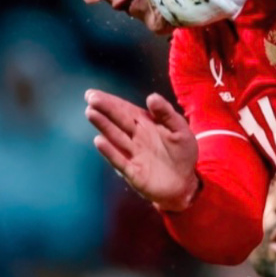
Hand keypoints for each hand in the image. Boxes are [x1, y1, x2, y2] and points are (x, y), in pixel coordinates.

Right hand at [85, 89, 199, 210]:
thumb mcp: (180, 129)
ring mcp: (133, 154)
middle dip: (104, 109)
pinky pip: (119, 160)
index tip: (93, 93)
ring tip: (91, 112)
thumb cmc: (182, 153)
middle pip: (118, 121)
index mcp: (146, 125)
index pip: (126, 110)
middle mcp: (136, 137)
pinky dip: (110, 151)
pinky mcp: (133, 172)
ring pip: (115, 137)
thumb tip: (151, 96)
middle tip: (90, 98)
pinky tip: (99, 141)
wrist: (185, 183)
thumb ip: (166, 113)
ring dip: (103, 125)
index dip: (111, 101)